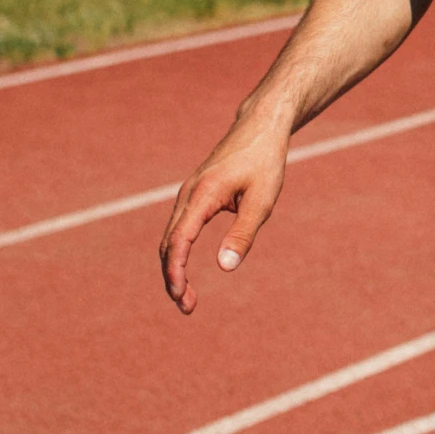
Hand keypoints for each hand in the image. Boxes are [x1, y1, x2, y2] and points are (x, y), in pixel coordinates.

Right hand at [159, 116, 288, 314]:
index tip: (181, 297)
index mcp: (203, 195)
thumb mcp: (262, 200)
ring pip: (171, 236)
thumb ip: (243, 234)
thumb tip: (224, 268)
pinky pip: (178, 227)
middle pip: (168, 243)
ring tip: (187, 296)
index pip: (179, 241)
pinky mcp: (194, 193)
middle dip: (173, 277)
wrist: (260, 126)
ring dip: (173, 267)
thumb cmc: (265, 161)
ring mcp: (189, 192)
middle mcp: (188, 194)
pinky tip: (185, 269)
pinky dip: (177, 251)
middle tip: (187, 307)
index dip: (176, 272)